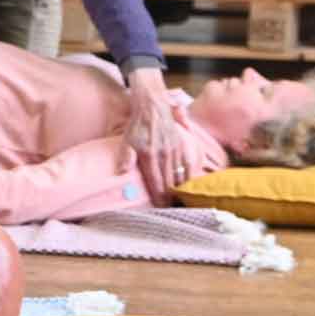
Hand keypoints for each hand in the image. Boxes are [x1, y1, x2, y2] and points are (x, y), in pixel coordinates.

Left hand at [124, 68, 201, 204]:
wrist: (153, 106)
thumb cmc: (136, 125)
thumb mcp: (125, 141)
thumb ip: (125, 157)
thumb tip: (121, 172)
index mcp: (150, 156)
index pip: (156, 183)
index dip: (159, 198)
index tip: (161, 209)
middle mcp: (165, 155)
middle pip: (170, 182)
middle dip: (171, 198)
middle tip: (173, 209)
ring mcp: (176, 150)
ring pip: (182, 175)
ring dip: (183, 190)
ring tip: (183, 202)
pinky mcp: (184, 145)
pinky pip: (190, 164)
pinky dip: (191, 176)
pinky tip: (192, 185)